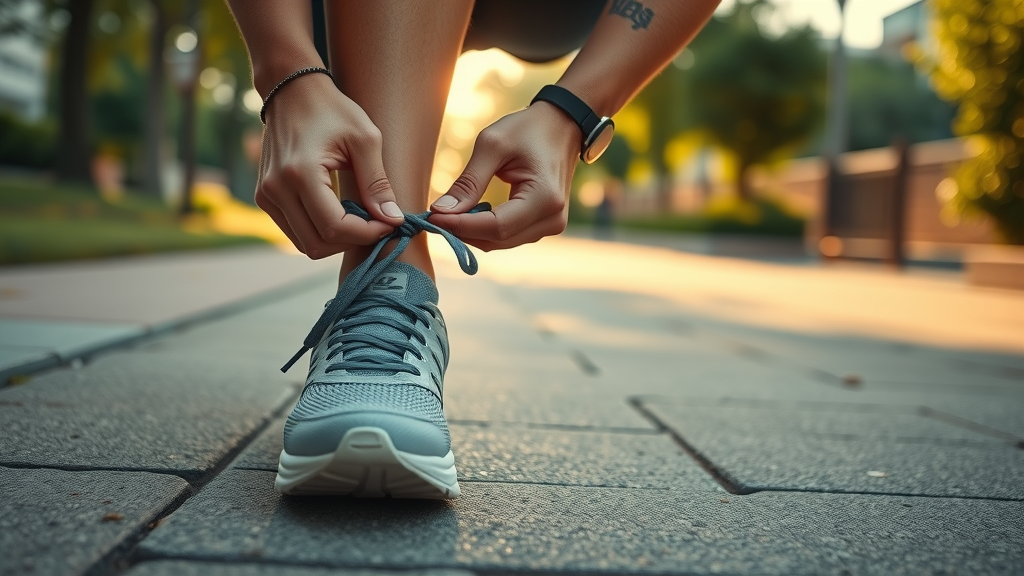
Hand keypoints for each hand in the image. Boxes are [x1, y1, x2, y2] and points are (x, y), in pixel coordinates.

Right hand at [255, 73, 404, 258]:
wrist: (292, 91)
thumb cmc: (332, 110)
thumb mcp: (365, 139)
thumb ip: (377, 183)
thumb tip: (393, 220)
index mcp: (300, 173)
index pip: (334, 228)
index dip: (367, 233)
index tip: (390, 223)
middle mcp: (276, 188)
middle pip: (317, 244)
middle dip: (352, 241)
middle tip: (377, 222)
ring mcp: (265, 195)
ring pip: (304, 244)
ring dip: (336, 239)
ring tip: (360, 217)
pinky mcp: (264, 197)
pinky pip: (295, 231)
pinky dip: (320, 231)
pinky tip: (340, 213)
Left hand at [428, 103, 579, 250]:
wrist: (563, 125)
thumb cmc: (529, 129)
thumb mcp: (493, 146)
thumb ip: (468, 182)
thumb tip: (440, 211)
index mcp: (544, 198)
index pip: (495, 226)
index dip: (461, 226)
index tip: (431, 216)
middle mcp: (552, 219)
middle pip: (497, 239)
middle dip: (462, 231)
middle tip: (434, 215)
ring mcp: (552, 225)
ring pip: (501, 242)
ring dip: (472, 232)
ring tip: (448, 214)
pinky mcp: (545, 225)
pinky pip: (509, 236)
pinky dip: (485, 229)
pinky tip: (469, 214)